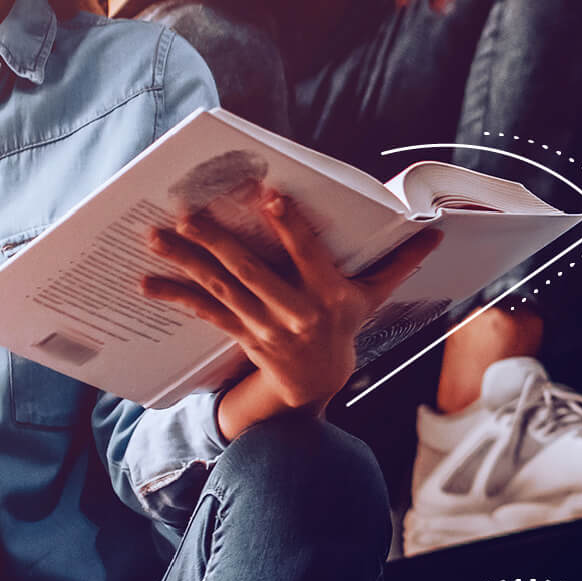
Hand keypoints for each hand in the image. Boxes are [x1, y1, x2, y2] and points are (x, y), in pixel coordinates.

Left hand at [141, 188, 441, 412]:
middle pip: (252, 271)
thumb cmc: (344, 327)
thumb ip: (398, 262)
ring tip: (156, 236)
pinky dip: (176, 296)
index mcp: (330, 297)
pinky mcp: (241, 336)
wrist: (318, 385)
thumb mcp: (372, 297)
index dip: (290, 224)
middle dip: (217, 240)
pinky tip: (147, 282)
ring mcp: (265, 327)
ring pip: (222, 287)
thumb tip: (435, 232)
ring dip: (186, 261)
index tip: (270, 195)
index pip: (308, 254)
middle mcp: (296, 313)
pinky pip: (205, 312)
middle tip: (186, 211)